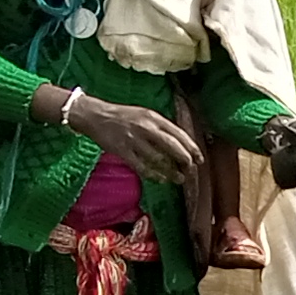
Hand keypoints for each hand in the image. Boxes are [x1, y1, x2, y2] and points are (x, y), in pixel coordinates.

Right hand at [56, 89, 199, 183]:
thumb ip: (161, 127)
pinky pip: (142, 166)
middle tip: (191, 170)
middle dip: (185, 160)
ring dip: (171, 171)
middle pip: (172, 146)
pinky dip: (154, 175)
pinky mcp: (122, 150)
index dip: (191, 148)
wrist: (95, 115)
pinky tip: (161, 179)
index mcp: (153, 117)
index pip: (178, 134)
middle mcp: (145, 127)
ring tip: (179, 179)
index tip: (200, 159)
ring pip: (158, 159)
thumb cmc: (123, 116)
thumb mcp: (145, 115)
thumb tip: (181, 144)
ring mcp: (133, 139)